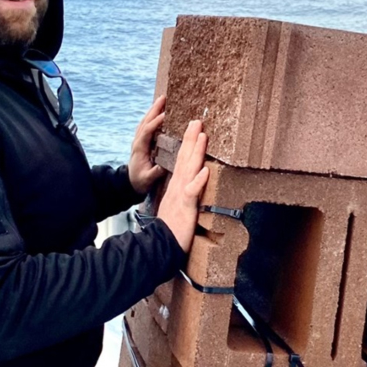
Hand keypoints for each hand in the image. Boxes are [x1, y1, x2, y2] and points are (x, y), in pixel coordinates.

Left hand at [128, 96, 166, 194]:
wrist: (130, 183)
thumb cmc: (140, 181)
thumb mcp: (147, 179)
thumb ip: (154, 173)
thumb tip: (164, 166)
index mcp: (139, 148)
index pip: (147, 131)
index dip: (156, 123)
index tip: (165, 115)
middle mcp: (137, 141)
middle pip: (145, 121)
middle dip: (154, 109)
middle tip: (163, 98)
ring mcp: (138, 140)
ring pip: (145, 121)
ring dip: (153, 110)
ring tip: (162, 100)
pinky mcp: (142, 141)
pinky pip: (146, 125)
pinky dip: (152, 116)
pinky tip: (158, 111)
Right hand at [157, 120, 209, 252]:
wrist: (160, 246)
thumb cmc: (171, 230)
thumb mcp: (177, 207)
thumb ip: (183, 195)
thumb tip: (190, 185)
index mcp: (176, 187)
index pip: (182, 161)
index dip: (188, 144)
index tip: (194, 129)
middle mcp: (178, 187)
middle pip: (185, 159)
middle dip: (191, 139)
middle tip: (198, 121)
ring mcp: (181, 196)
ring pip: (189, 170)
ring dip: (196, 152)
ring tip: (202, 136)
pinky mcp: (185, 208)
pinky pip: (192, 193)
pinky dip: (198, 181)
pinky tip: (205, 170)